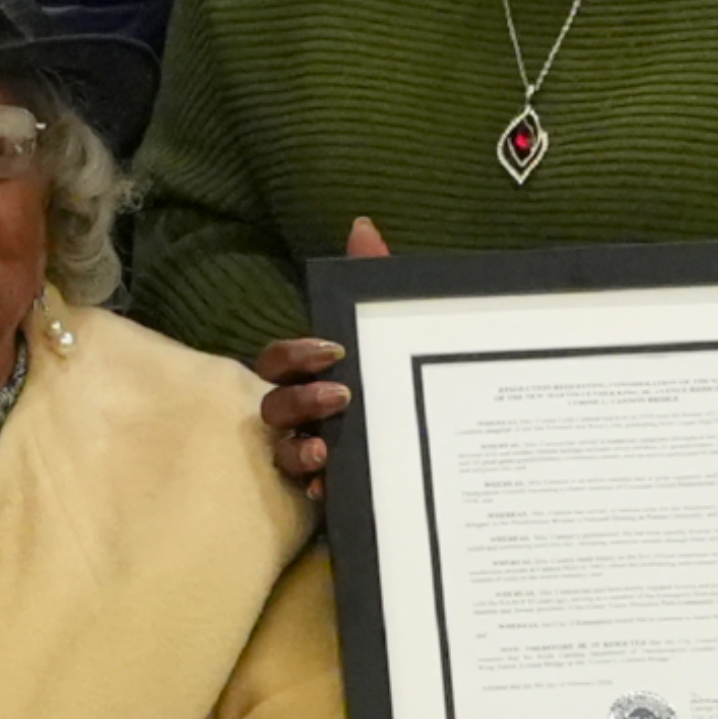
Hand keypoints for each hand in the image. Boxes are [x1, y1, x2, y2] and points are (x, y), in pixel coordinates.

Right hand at [252, 216, 391, 492]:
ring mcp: (311, 454)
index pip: (277, 360)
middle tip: (341, 397)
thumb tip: (361, 226)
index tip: (334, 352)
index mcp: (312, 372)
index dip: (295, 355)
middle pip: (274, 406)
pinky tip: (328, 489)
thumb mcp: (397, 325)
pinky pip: (309, 492)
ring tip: (325, 450)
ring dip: (298, 451)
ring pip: (283, 453)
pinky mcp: (329, 489)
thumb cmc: (407, 370)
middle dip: (300, 401)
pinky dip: (315, 489)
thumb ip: (377, 276)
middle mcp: (303, 413)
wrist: (444, 438)